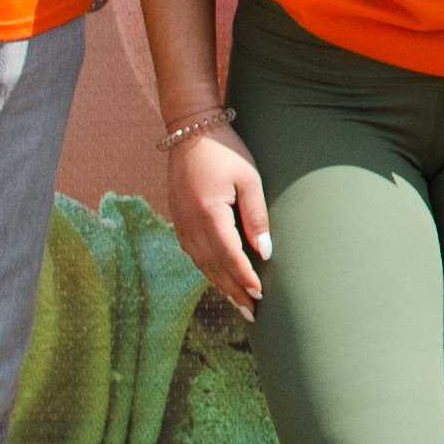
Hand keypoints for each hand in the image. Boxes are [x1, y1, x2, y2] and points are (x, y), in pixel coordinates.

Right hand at [161, 126, 270, 312]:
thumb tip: (264, 253)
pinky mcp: (178, 220)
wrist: (191, 131)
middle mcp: (190, 224)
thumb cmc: (226, 152)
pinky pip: (193, 253)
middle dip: (234, 291)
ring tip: (239, 302)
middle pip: (213, 267)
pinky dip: (208, 269)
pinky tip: (219, 277)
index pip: (230, 257)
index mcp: (209, 214)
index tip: (260, 296)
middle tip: (252, 312)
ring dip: (220, 284)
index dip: (245, 278)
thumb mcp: (249, 179)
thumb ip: (256, 216)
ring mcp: (180, 223)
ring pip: (201, 264)